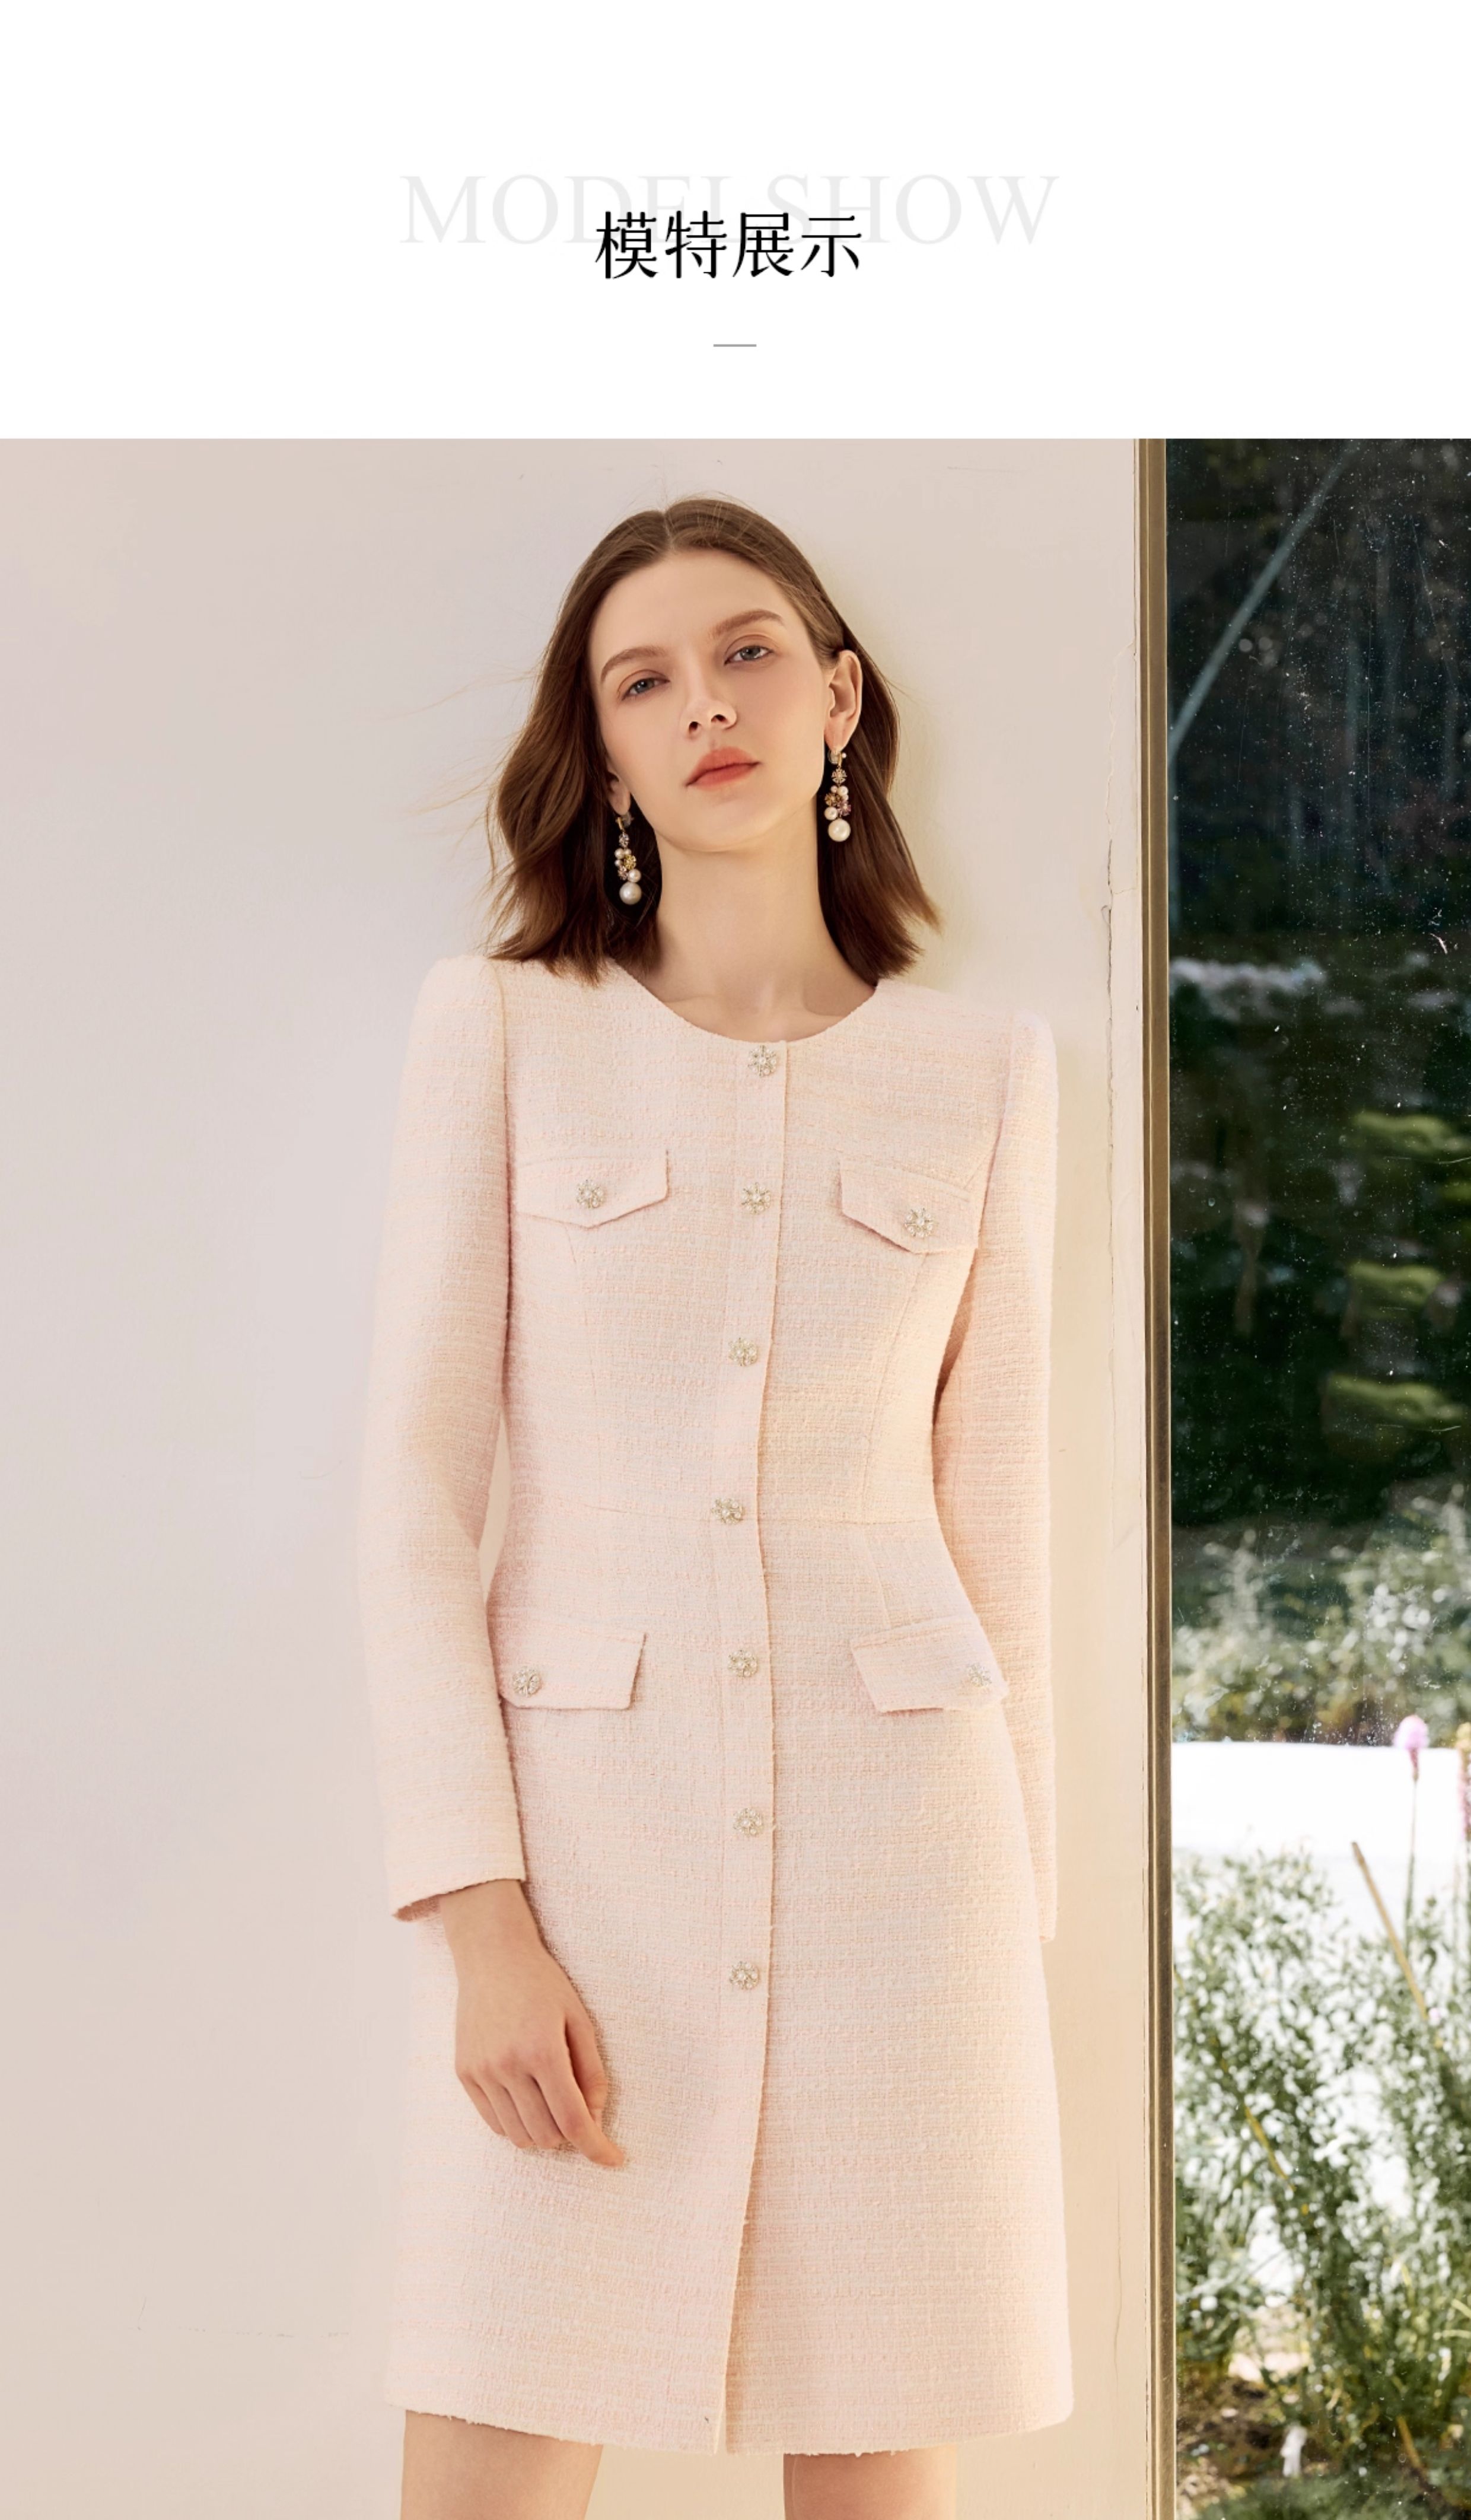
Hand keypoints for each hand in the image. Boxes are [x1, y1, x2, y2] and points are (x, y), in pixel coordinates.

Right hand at [437, 1879, 625, 2167]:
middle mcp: (508, 2066)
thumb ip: (591, 2072)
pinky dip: (517, 2124)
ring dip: (544, 2132)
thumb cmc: (542, 1983)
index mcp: (543, 2050)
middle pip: (547, 2134)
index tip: (614, 2160)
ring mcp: (482, 2072)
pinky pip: (494, 2123)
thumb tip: (595, 2119)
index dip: (597, 2148)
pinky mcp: (465, 2074)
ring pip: (519, 2135)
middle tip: (580, 2110)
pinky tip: (528, 2100)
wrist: (491, 1955)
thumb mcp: (579, 2019)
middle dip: (571, 2135)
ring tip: (553, 2103)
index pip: (573, 2120)